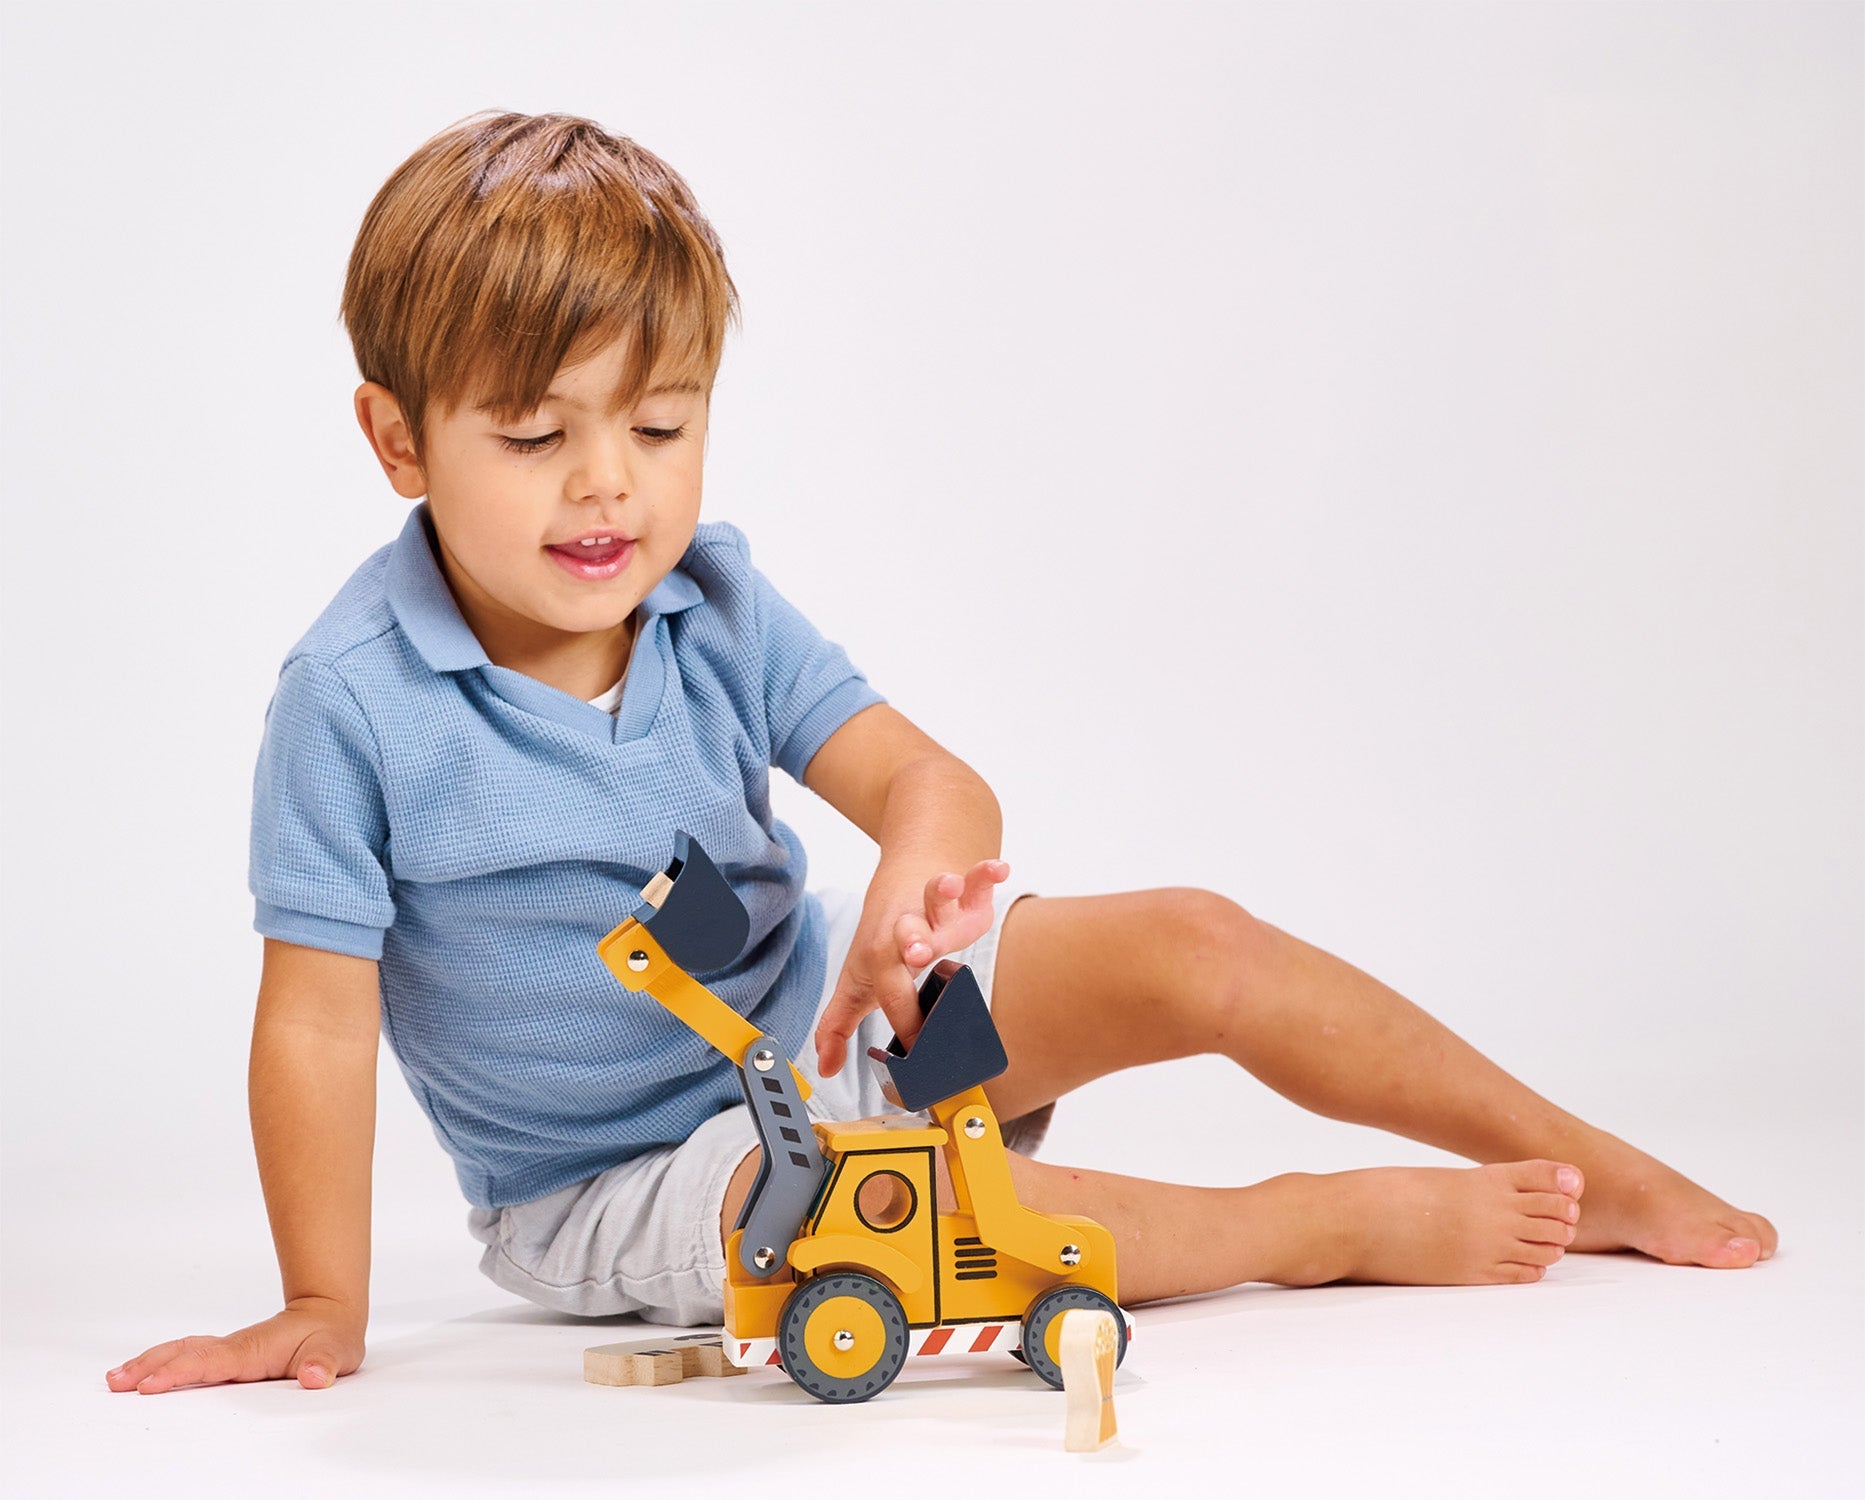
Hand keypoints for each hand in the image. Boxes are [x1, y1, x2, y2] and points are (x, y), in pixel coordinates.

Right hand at [104, 1298, 364, 1394]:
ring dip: (148, 1362)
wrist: (330, 1315)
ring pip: (182, 1351)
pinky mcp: (226, 1355)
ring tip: (115, 1379)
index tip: (148, 1385)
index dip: (180, 1372)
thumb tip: (317, 1376)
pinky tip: (142, 1372)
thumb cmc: (330, 1337)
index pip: (210, 1361)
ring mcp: (227, 1350)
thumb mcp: (337, 1352)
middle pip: (184, 1353)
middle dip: (149, 1366)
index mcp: (253, 1349)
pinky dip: (162, 1361)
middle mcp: (234, 1348)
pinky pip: (188, 1356)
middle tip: (115, 1382)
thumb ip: (325, 1364)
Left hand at [815, 859, 1008, 1078]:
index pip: (893, 992)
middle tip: (916, 952)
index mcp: (882, 955)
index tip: (919, 1046)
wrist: (901, 879)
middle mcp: (908, 927)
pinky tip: (998, 870)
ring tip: (947, 886)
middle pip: (908, 932)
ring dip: (942, 892)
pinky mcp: (965, 891)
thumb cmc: (883, 939)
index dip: (907, 1020)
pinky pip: (976, 878)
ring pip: (938, 896)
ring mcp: (936, 906)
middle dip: (914, 941)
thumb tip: (826, 1069)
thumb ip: (839, 1025)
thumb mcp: (857, 982)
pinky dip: (986, 873)